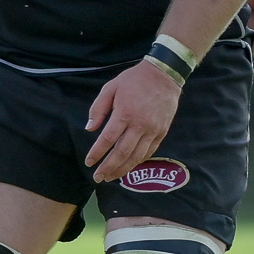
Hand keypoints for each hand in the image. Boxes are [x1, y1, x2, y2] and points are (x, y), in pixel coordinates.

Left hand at [84, 60, 182, 182]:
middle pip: (122, 152)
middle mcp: (140, 125)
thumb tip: (89, 129)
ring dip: (123, 169)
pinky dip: (137, 161)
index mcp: (125, 114)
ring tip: (110, 177)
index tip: (88, 162)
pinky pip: (149, 151)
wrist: (164, 75)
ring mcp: (153, 130)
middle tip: (98, 178)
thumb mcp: (110, 88)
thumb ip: (98, 109)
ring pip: (137, 156)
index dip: (97, 153)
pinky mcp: (162, 131)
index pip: (108, 140)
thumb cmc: (133, 80)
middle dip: (108, 167)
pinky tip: (128, 167)